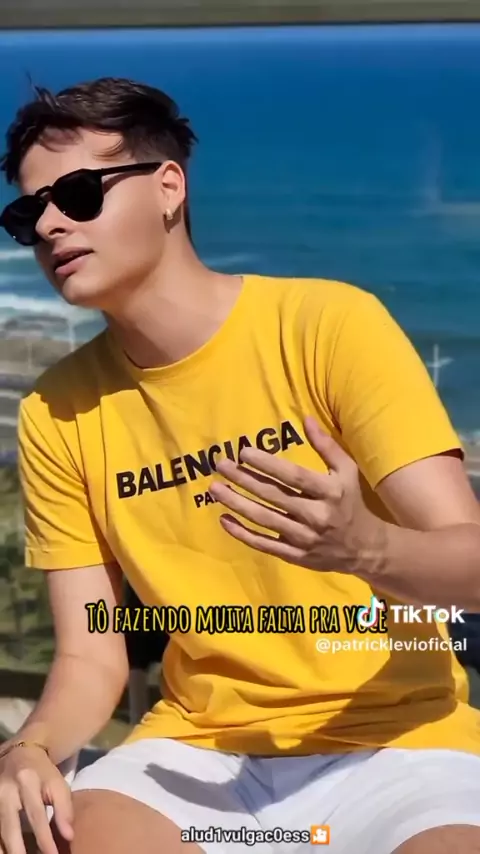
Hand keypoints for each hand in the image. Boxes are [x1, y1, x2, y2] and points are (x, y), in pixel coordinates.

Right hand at [0, 745, 72, 853]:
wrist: (19, 754)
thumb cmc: (42, 773)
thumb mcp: (57, 784)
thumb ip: (65, 809)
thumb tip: (69, 836)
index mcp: (27, 780)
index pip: (36, 814)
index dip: (44, 838)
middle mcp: (6, 789)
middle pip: (10, 826)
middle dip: (17, 850)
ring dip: (5, 849)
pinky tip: (5, 851)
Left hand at [209, 416, 385, 573]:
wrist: (365, 548)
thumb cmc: (352, 502)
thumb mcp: (347, 471)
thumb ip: (326, 446)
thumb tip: (306, 418)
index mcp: (330, 492)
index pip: (293, 476)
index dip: (268, 464)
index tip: (244, 452)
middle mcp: (316, 516)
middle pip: (273, 496)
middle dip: (244, 479)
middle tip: (221, 465)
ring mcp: (304, 538)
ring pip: (264, 520)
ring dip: (236, 504)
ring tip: (215, 489)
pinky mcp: (295, 556)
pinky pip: (263, 544)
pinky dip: (242, 533)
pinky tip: (224, 519)